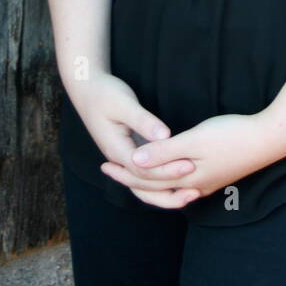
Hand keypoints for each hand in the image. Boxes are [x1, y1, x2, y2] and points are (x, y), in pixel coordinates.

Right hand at [67, 71, 197, 210]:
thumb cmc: (105, 94)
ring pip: (143, 185)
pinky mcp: (131, 152)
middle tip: (197, 187)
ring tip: (191, 195)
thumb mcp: (124, 103)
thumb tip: (164, 136)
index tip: (189, 165)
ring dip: (166, 192)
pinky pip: (146, 174)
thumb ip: (143, 121)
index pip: (144, 169)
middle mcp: (119, 159)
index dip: (167, 170)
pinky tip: (180, 181)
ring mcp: (124, 157)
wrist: (88, 90)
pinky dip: (161, 181)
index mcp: (116, 149)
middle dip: (170, 186)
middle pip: (144, 184)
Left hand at [99, 113, 275, 207]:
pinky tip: (167, 170)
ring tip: (133, 171)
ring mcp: (207, 183)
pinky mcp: (216, 175)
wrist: (270, 139)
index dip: (124, 173)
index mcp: (185, 179)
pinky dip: (166, 178)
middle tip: (109, 168)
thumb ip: (163, 152)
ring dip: (149, 180)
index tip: (104, 164)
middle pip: (155, 188)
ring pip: (168, 188)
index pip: (146, 182)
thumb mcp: (194, 140)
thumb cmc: (231, 135)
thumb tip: (134, 162)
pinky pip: (182, 182)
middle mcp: (194, 187)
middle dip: (131, 179)